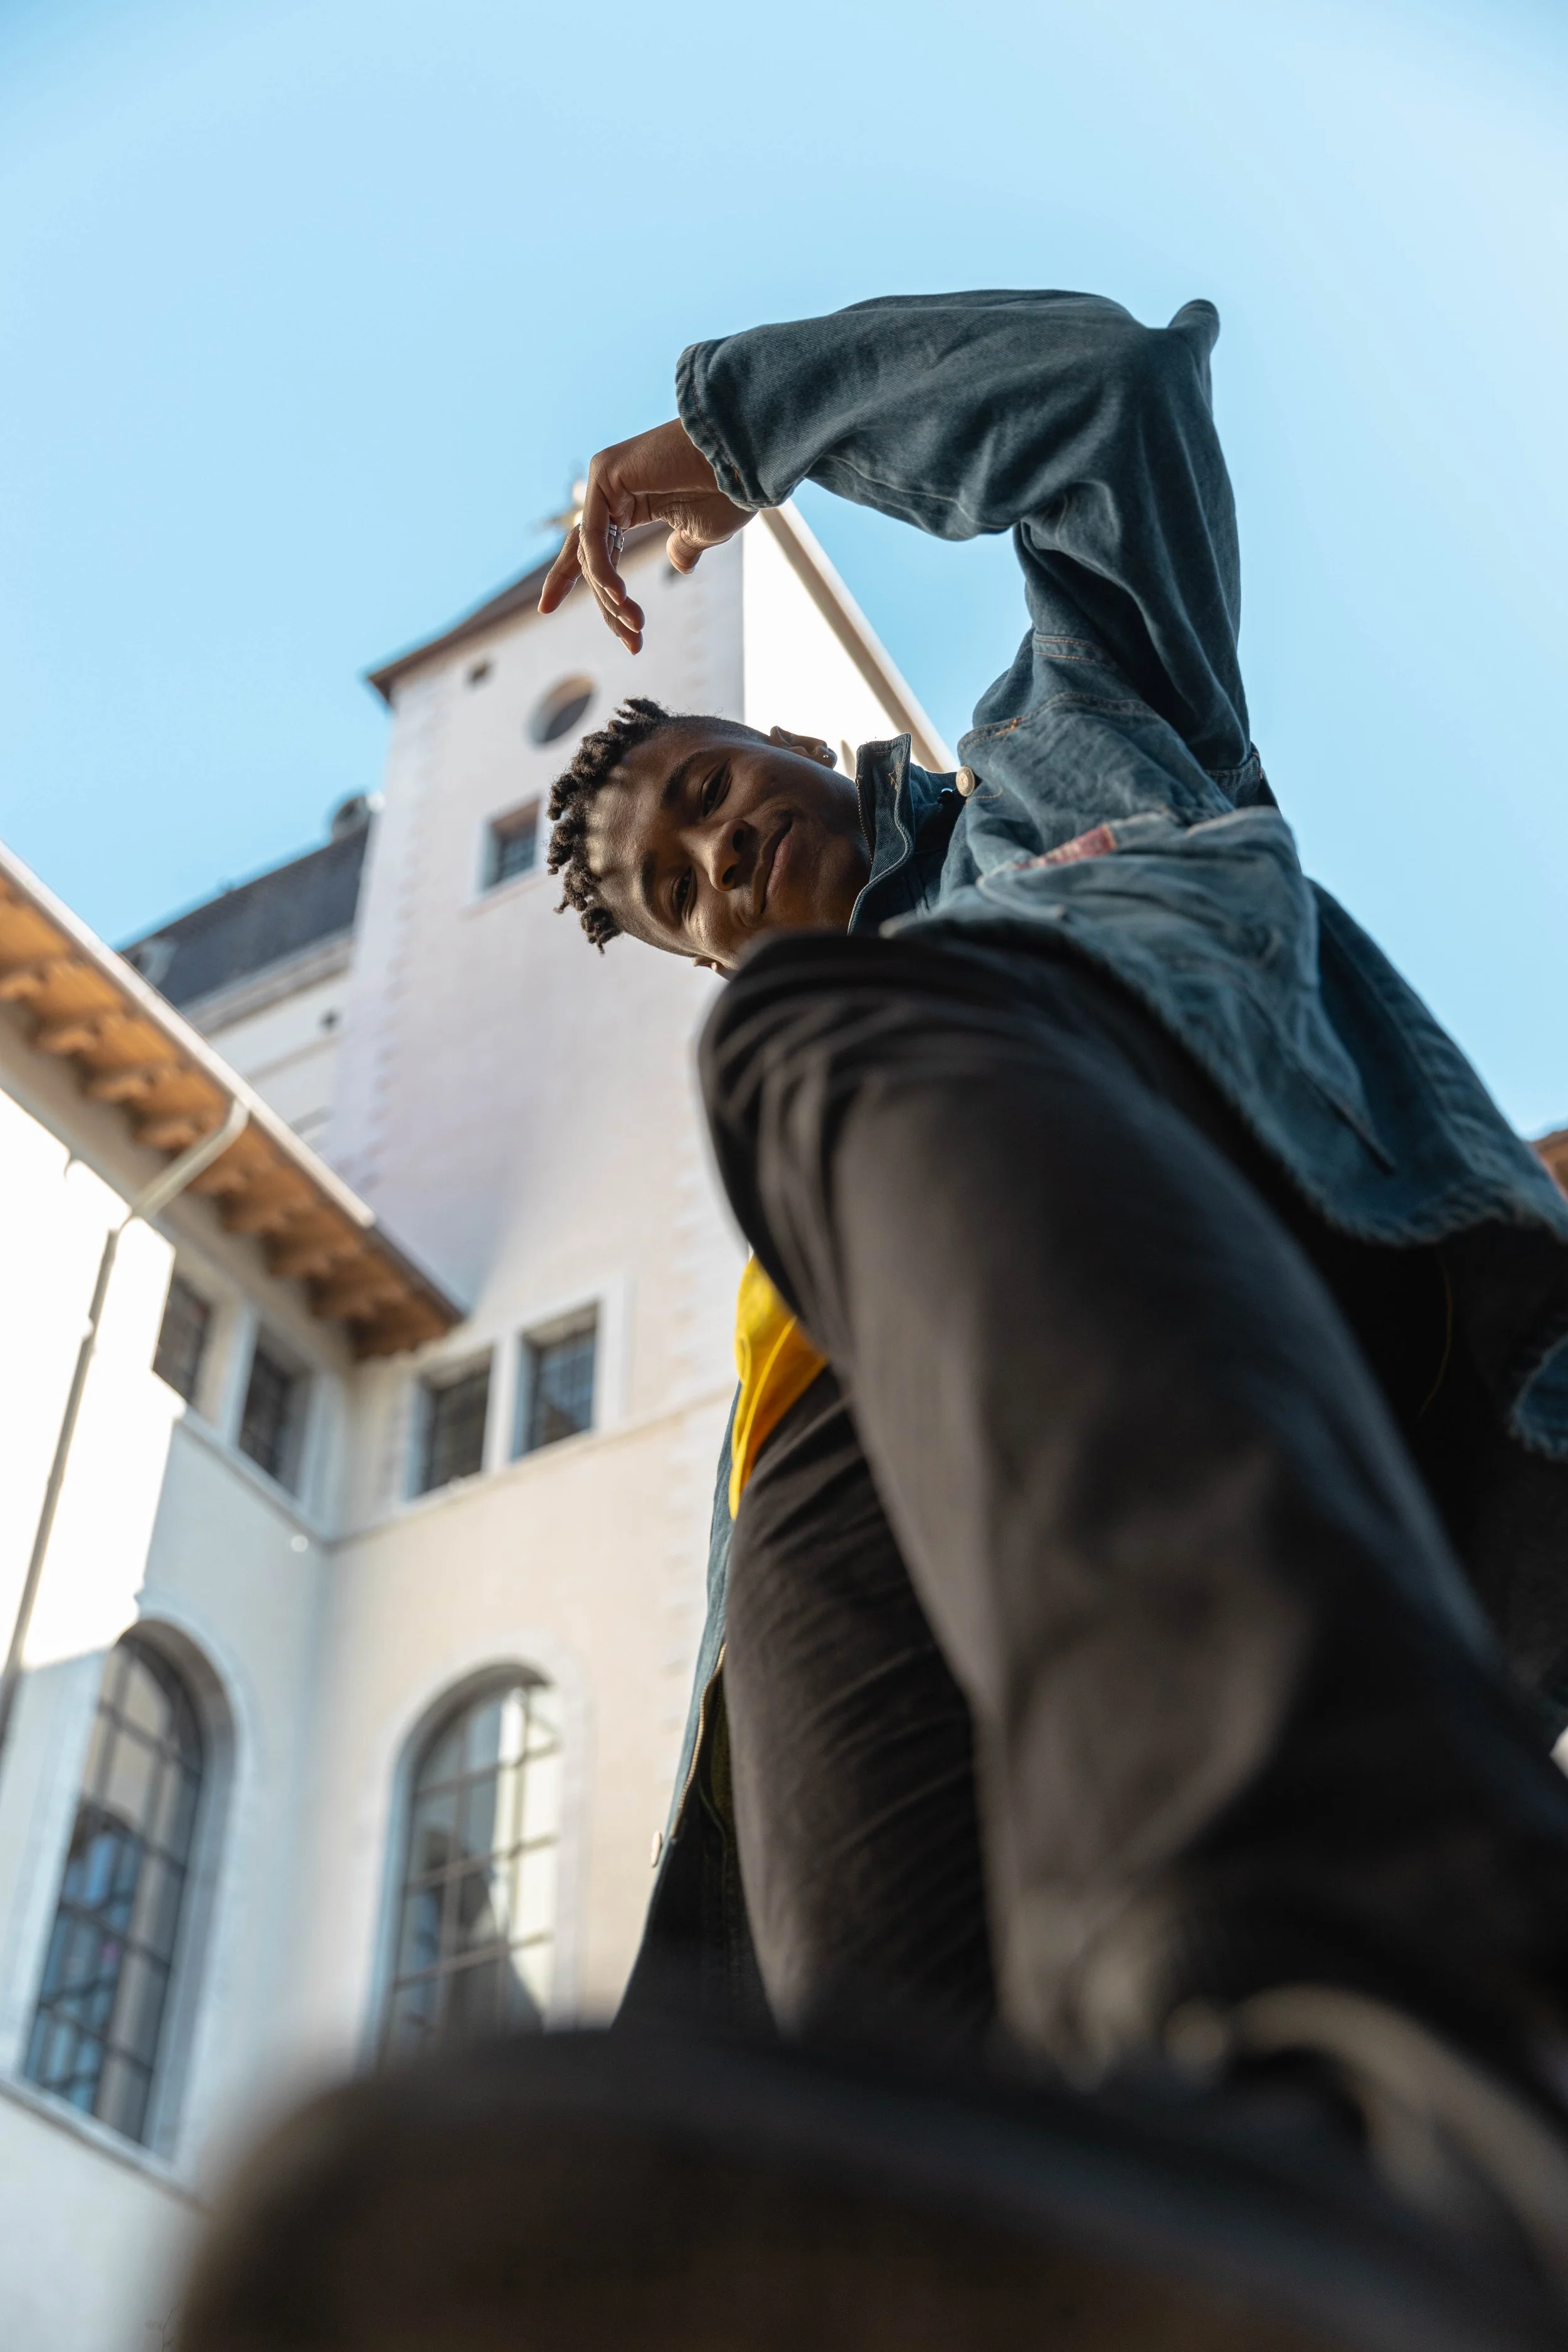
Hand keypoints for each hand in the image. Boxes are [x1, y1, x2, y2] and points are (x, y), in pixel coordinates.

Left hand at [537, 419, 752, 652]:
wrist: (743, 457)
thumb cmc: (730, 490)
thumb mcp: (703, 532)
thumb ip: (683, 548)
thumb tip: (678, 566)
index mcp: (631, 500)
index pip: (601, 551)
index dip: (603, 593)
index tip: (624, 637)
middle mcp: (612, 488)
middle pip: (591, 557)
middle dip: (606, 605)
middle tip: (631, 645)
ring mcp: (605, 478)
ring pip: (593, 553)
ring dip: (612, 597)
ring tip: (635, 626)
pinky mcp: (605, 474)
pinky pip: (595, 536)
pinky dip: (604, 572)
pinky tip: (620, 599)